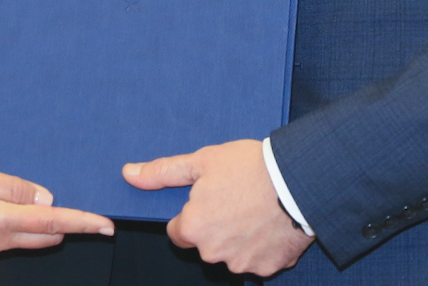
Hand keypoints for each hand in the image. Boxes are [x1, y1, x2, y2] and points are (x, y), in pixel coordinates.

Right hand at [0, 162, 113, 256]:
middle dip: (69, 222)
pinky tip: (25, 202)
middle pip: (46, 235)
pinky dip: (28, 223)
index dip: (82, 222)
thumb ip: (12, 187)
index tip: (107, 224)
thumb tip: (46, 199)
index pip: (51, 223)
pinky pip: (14, 235)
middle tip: (83, 197)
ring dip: (48, 222)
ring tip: (54, 196)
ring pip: (31, 237)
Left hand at [123, 139, 311, 276]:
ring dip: (238, 237)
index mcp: (193, 228)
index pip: (178, 231)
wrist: (298, 180)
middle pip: (205, 243)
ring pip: (230, 252)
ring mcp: (241, 263)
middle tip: (235, 198)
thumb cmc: (249, 167)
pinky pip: (257, 259)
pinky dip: (261, 245)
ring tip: (255, 208)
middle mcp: (213, 253)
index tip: (209, 197)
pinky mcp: (268, 268)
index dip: (192, 213)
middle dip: (215, 226)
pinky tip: (270, 222)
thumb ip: (164, 172)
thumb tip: (129, 174)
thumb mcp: (203, 160)